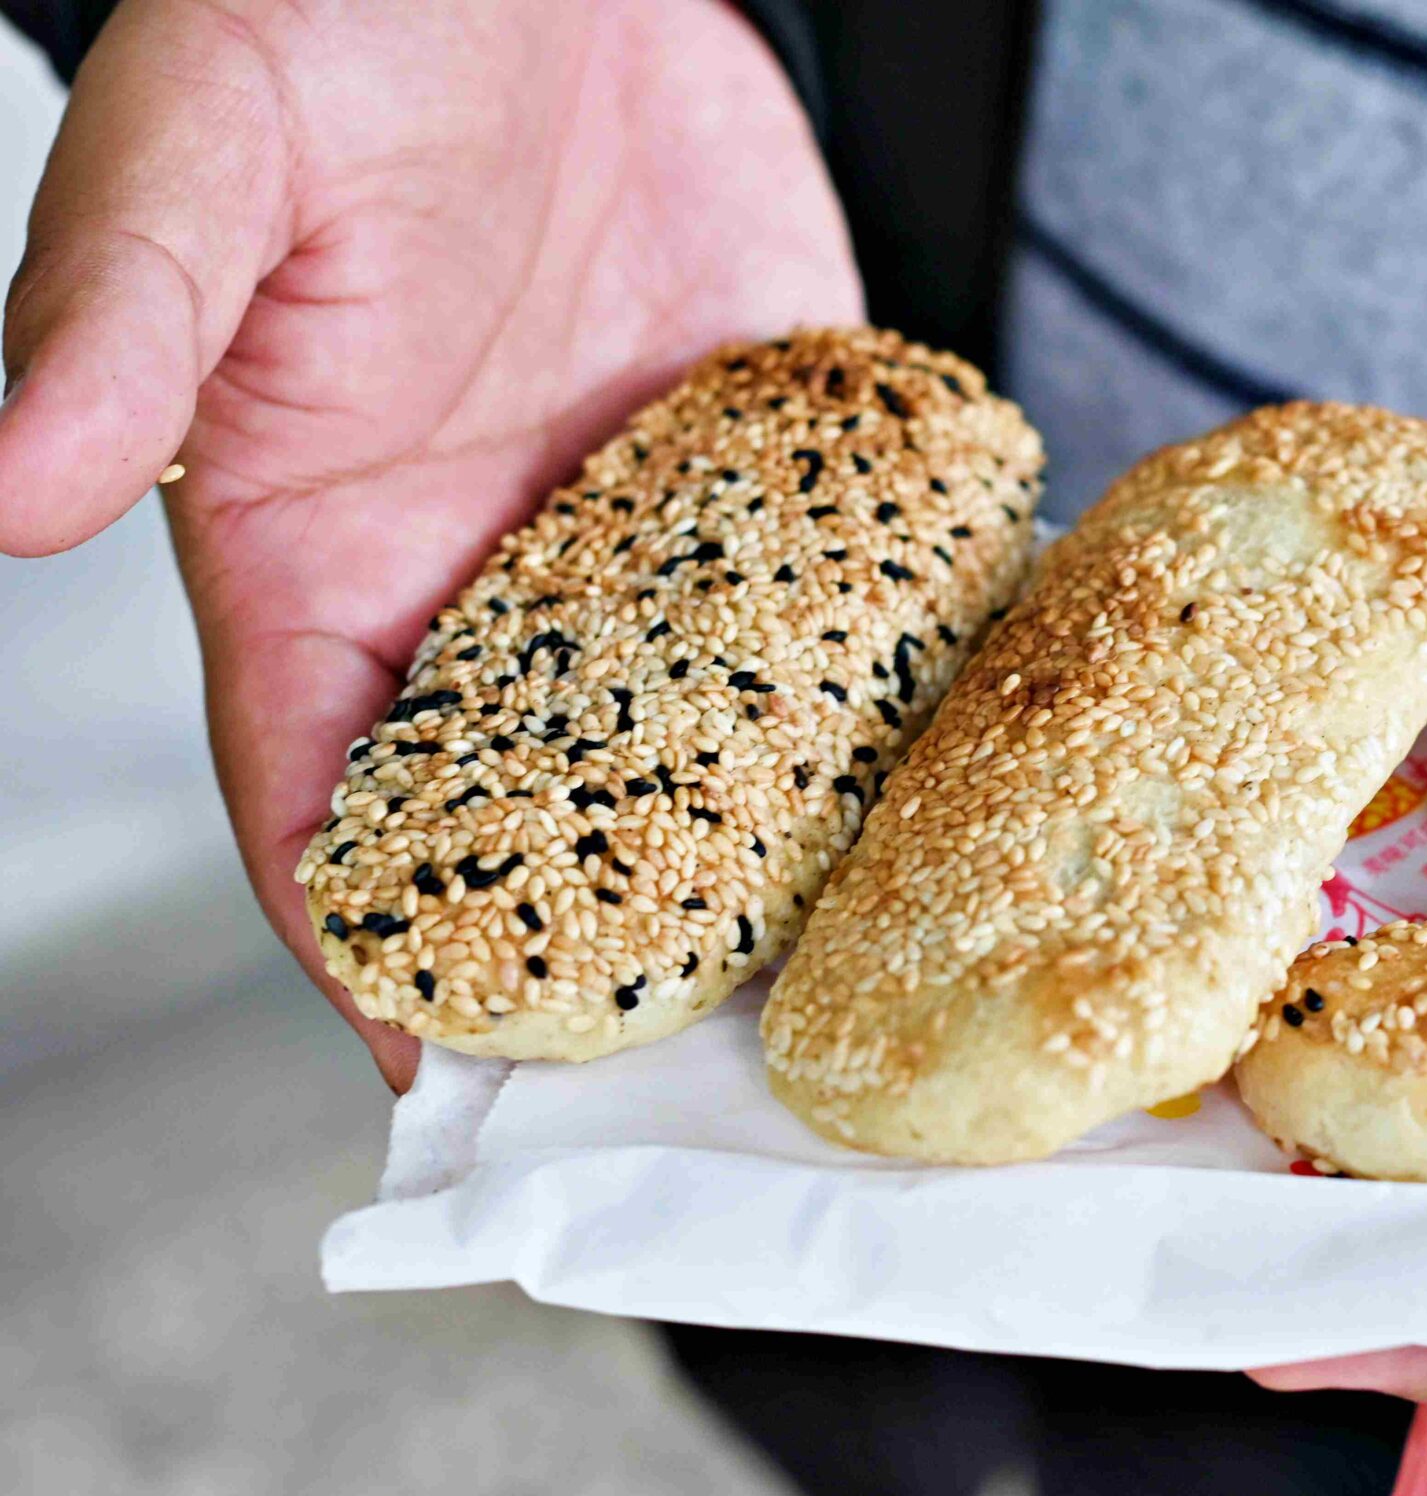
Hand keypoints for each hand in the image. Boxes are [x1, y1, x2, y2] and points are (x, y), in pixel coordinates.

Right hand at [0, 0, 860, 1089]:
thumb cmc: (329, 20)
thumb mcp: (207, 156)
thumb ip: (125, 319)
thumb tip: (5, 485)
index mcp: (326, 558)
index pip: (332, 798)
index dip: (375, 941)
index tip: (443, 1070)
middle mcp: (496, 584)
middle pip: (549, 822)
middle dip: (612, 952)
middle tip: (693, 1083)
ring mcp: (654, 545)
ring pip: (715, 755)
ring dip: (775, 864)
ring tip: (859, 985)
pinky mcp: (780, 481)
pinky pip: (842, 619)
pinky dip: (889, 702)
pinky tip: (957, 788)